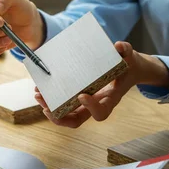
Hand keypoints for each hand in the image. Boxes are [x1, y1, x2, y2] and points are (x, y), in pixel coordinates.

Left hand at [35, 41, 168, 127]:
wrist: (129, 70)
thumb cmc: (128, 65)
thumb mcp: (130, 57)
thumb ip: (127, 51)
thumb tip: (119, 47)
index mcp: (111, 99)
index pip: (101, 112)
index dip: (91, 108)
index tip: (82, 95)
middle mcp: (96, 104)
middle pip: (76, 120)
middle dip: (59, 117)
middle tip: (45, 105)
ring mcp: (86, 103)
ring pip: (66, 115)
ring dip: (50, 109)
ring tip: (38, 95)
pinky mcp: (78, 97)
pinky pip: (63, 104)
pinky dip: (51, 100)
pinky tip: (41, 89)